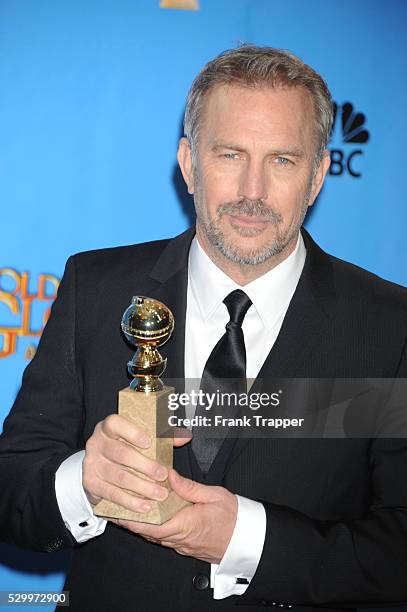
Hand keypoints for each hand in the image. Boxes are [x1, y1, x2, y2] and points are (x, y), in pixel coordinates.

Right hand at [82, 414, 189, 513]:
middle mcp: (96, 443)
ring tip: (160, 494)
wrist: (99, 467)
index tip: (148, 442)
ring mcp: (92, 464)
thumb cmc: (125, 447)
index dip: (131, 432)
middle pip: (120, 453)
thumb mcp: (140, 438)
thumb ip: (162, 436)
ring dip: (141, 487)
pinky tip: (145, 506)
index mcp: (108, 427)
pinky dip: (130, 502)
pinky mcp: (91, 484)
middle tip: (163, 475)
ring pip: (119, 476)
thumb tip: (185, 437)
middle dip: (144, 466)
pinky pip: (112, 494)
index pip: (115, 424)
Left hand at [112, 469, 237, 564]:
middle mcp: (182, 538)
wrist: (248, 538)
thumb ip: (189, 487)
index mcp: (187, 524)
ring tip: (125, 512)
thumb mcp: (213, 495)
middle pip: (149, 533)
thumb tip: (169, 475)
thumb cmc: (234, 516)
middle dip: (131, 522)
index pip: (154, 525)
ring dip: (140, 526)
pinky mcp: (186, 545)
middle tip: (115, 510)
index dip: (135, 519)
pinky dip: (152, 529)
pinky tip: (147, 520)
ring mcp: (183, 544)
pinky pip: (164, 539)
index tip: (121, 510)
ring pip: (155, 537)